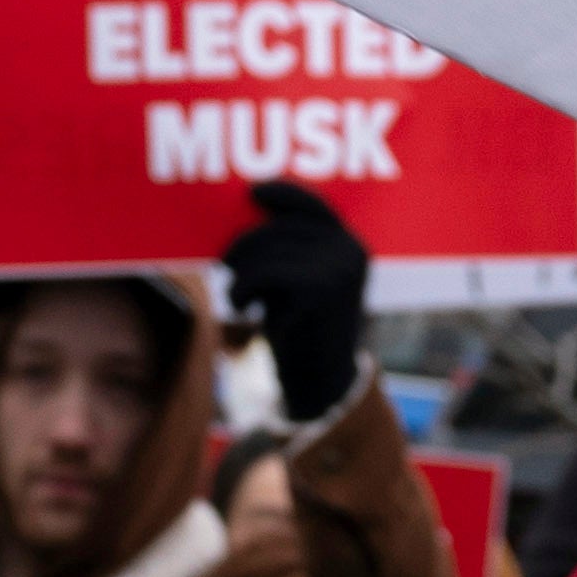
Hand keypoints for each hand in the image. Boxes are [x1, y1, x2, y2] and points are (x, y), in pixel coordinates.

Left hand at [227, 180, 372, 416]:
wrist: (320, 384)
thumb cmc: (302, 330)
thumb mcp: (303, 282)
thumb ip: (290, 250)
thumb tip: (247, 211)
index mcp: (351, 245)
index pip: (314, 205)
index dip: (283, 193)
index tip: (251, 192)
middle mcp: (350, 251)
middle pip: (280, 227)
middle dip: (245, 245)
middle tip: (225, 266)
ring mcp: (338, 269)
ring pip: (266, 250)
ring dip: (240, 274)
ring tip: (238, 298)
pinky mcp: (318, 291)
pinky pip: (262, 274)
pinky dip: (242, 291)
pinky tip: (244, 312)